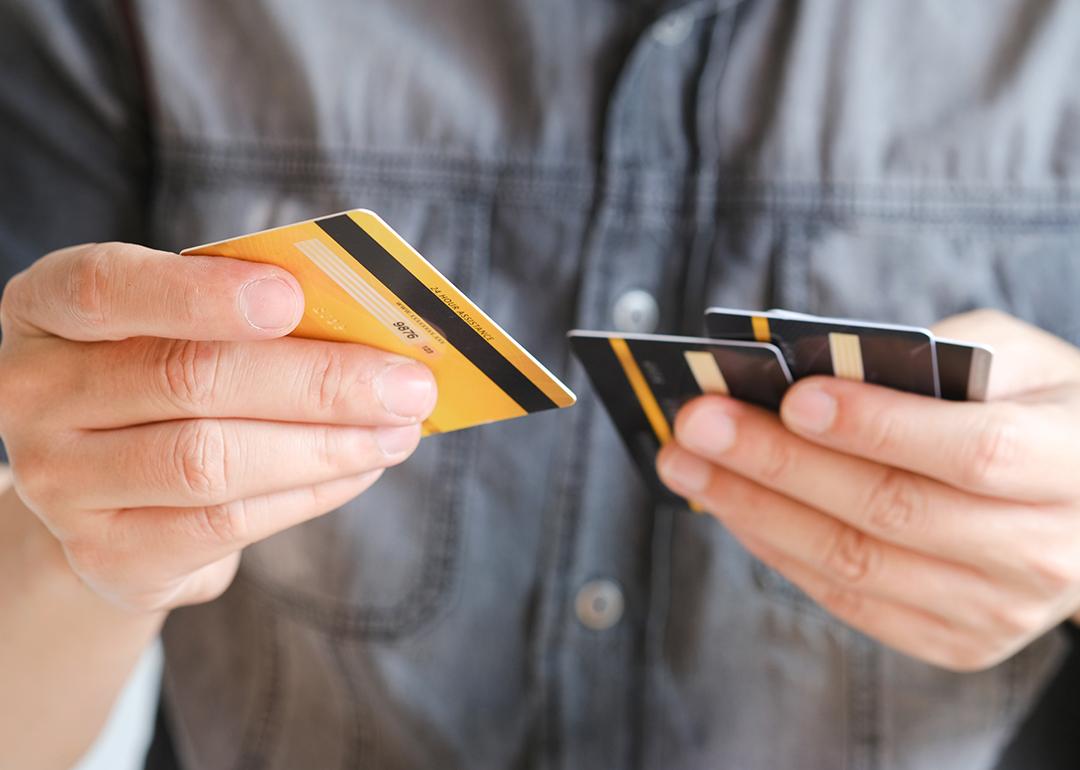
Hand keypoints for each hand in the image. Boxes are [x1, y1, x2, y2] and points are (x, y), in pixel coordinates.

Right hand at [0, 242, 435, 611]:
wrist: (104, 492)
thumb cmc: (162, 382)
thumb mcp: (178, 328)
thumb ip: (247, 313)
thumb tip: (370, 326)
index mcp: (48, 310)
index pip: (106, 288)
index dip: (200, 292)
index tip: (292, 297)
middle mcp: (33, 393)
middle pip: (187, 379)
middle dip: (317, 380)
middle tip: (409, 383)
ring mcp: (62, 483)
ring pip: (211, 461)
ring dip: (327, 445)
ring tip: (401, 430)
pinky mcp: (111, 554)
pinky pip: (226, 524)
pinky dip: (311, 493)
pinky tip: (362, 468)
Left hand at [657, 310, 1079, 670]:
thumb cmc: (1038, 412)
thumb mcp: (1017, 359)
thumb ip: (933, 355)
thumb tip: (815, 368)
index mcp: (1072, 465)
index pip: (972, 452)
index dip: (878, 425)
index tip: (793, 396)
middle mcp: (1039, 551)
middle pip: (890, 511)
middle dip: (778, 463)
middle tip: (699, 423)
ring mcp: (994, 609)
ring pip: (853, 563)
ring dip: (754, 510)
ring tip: (688, 464)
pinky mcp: (952, 640)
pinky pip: (846, 599)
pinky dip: (777, 550)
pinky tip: (732, 508)